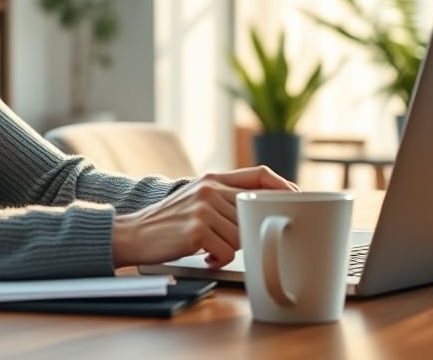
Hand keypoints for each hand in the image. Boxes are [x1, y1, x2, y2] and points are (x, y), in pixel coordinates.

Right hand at [111, 166, 297, 268]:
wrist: (133, 234)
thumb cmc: (168, 223)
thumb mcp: (196, 199)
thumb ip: (225, 198)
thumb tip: (263, 212)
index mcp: (213, 179)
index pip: (260, 174)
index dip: (284, 185)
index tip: (299, 198)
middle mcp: (210, 189)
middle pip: (253, 213)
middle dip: (245, 233)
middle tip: (226, 241)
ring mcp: (203, 208)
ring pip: (242, 235)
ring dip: (229, 249)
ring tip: (210, 248)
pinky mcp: (197, 229)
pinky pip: (226, 251)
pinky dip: (218, 259)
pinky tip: (203, 256)